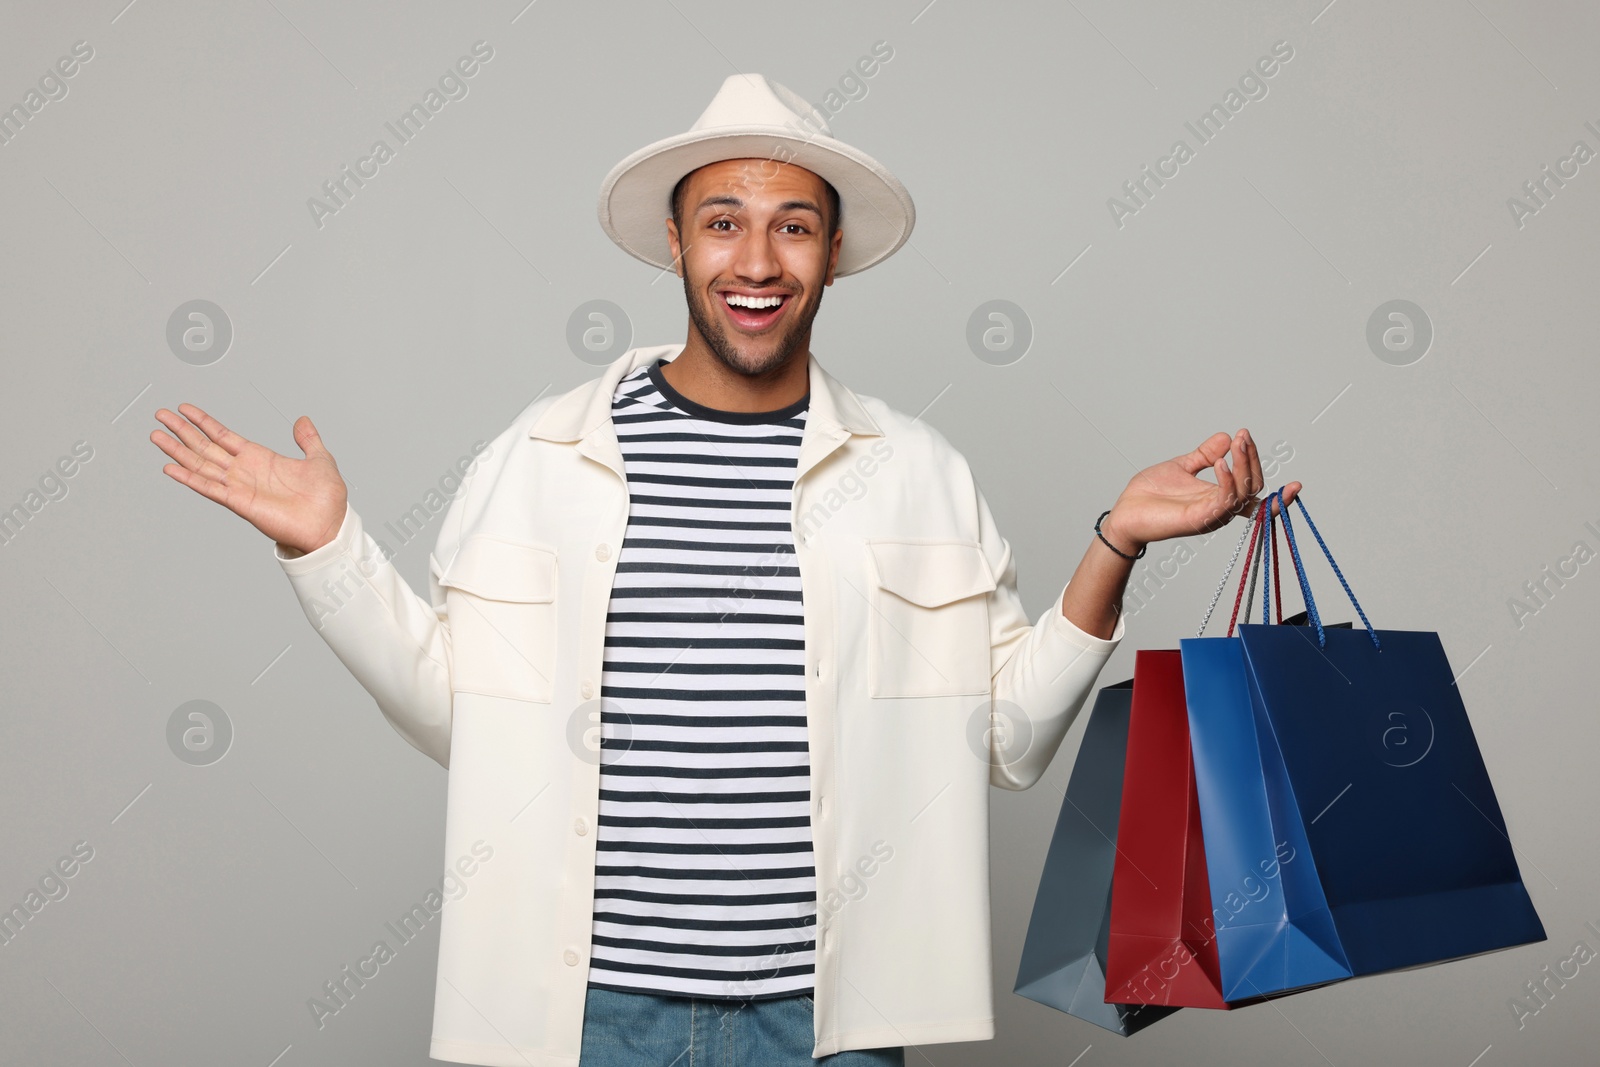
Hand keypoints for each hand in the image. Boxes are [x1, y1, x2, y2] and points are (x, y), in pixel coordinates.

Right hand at [151, 404, 348, 554]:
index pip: (223, 436)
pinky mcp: (239, 502)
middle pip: (204, 447)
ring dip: (177, 451)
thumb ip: (308, 439)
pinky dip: (189, 478)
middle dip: (182, 431)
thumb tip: (302, 421)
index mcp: (260, 458)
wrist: (330, 526)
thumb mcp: (319, 459)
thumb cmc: (326, 500)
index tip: (185, 410)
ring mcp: (239, 486)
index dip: (204, 422)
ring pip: (200, 464)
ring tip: (156, 436)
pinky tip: (170, 468)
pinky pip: (208, 488)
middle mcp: (244, 471)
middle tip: (160, 416)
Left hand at [1101, 429, 1299, 552]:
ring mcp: (1212, 515)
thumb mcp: (1182, 466)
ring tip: (1237, 442)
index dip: (1278, 490)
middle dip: (1252, 459)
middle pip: (1254, 487)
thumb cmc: (1149, 495)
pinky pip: (1224, 501)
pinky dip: (1228, 480)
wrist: (1125, 512)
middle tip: (1244, 436)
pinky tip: (1221, 462)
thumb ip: (1205, 455)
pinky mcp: (1199, 519)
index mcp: (1218, 497)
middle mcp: (1220, 508)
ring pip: (1244, 492)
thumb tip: (1226, 437)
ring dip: (1244, 465)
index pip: (1255, 492)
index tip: (1292, 475)